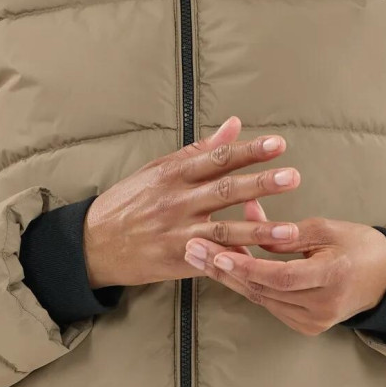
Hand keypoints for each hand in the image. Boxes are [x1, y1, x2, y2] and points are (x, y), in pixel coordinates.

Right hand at [81, 115, 304, 288]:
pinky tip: (261, 262)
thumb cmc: (128, 202)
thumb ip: (199, 149)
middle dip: (261, 184)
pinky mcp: (177, 259)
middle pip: (225, 190)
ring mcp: (178, 232)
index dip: (249, 151)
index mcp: (174, 173)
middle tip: (292, 177)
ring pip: (224, 229)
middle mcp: (177, 200)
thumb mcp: (158, 169)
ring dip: (259, 230)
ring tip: (290, 230)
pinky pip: (213, 258)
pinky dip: (236, 260)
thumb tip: (235, 124)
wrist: (93, 243)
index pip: (217, 158)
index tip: (278, 144)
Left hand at [182, 209, 385, 335]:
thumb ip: (284, 228)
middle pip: (264, 290)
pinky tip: (222, 268)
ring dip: (228, 276)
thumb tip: (246, 213)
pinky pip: (268, 303)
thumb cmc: (358, 245)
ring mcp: (313, 322)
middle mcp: (321, 307)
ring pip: (261, 298)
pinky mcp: (305, 326)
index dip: (247, 266)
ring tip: (198, 254)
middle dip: (224, 268)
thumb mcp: (325, 229)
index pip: (281, 277)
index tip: (217, 251)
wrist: (384, 279)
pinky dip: (246, 284)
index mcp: (333, 279)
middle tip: (191, 247)